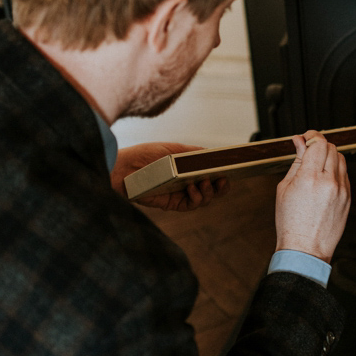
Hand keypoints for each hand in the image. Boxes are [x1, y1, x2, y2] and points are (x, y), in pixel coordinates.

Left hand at [111, 142, 229, 212]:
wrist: (125, 168)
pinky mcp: (174, 204)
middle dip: (221, 187)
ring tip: (204, 182)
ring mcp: (182, 194)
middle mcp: (188, 182)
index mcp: (189, 169)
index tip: (230, 171)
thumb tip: (212, 155)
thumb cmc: (146, 156)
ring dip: (209, 192)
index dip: (223, 174)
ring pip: (205, 199)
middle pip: (213, 189)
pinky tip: (193, 189)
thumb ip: (193, 153)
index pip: (212, 173)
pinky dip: (197, 198)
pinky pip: (192, 205)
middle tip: (224, 180)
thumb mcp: (173, 150)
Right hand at [274, 131, 350, 262]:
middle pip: (331, 147)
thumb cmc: (291, 223)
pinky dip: (335, 171)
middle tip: (309, 151)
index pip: (319, 143)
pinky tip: (324, 180)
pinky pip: (344, 174)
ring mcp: (341, 191)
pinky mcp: (348, 198)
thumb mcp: (285, 188)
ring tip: (316, 167)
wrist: (305, 249)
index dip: (312, 136)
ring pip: (340, 159)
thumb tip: (300, 142)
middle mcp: (329, 182)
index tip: (306, 138)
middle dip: (319, 145)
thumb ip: (296, 162)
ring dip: (329, 156)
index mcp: (310, 178)